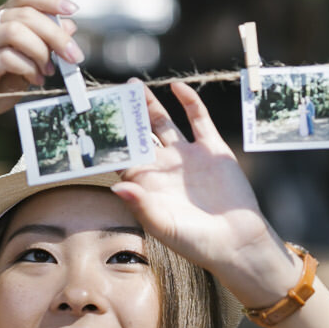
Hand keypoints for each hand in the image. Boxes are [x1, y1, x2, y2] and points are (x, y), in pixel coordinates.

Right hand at [0, 0, 84, 144]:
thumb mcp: (23, 66)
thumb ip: (42, 46)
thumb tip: (70, 27)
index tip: (73, 10)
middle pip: (26, 14)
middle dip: (56, 34)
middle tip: (72, 56)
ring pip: (16, 31)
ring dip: (41, 51)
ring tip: (47, 71)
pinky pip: (7, 57)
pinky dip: (27, 67)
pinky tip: (33, 80)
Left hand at [112, 81, 302, 309]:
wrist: (236, 242)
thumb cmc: (196, 241)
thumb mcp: (164, 227)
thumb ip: (141, 205)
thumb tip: (117, 187)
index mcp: (147, 185)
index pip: (122, 157)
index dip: (108, 142)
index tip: (92, 125)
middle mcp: (164, 167)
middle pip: (139, 134)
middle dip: (126, 116)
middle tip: (111, 95)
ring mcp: (188, 156)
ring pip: (163, 123)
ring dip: (150, 104)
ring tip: (134, 85)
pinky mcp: (212, 150)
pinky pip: (199, 120)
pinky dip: (189, 102)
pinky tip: (176, 87)